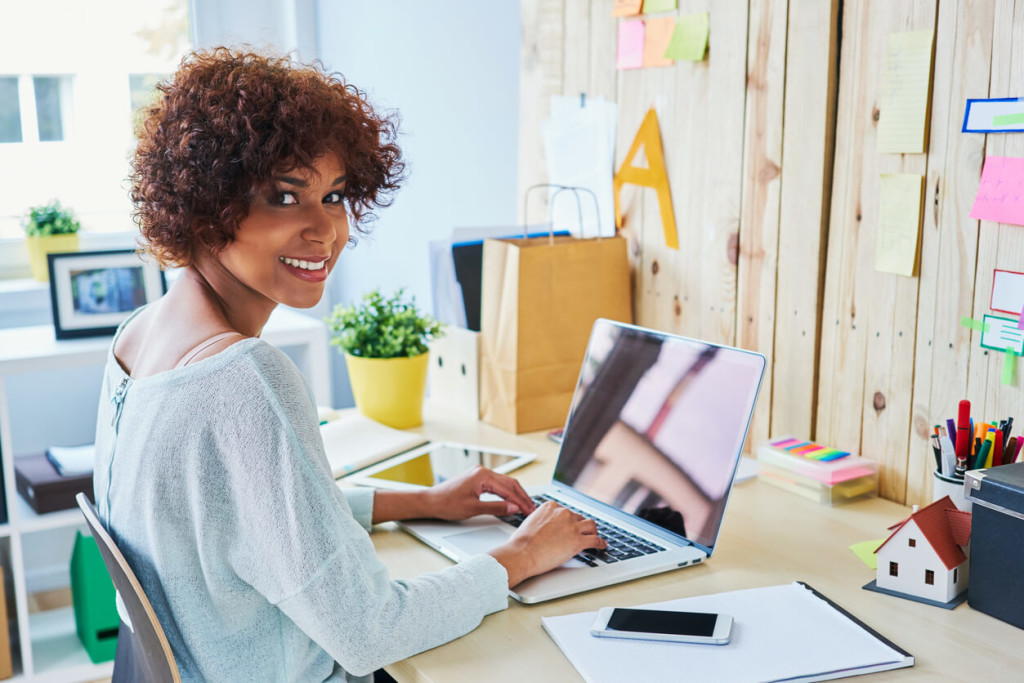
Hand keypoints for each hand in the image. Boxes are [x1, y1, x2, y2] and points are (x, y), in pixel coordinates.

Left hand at [422, 465, 535, 520]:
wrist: (430, 501)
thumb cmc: (447, 504)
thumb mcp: (474, 509)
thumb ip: (496, 508)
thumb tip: (514, 508)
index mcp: (483, 476)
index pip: (509, 489)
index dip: (521, 501)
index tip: (529, 511)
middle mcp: (483, 471)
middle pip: (510, 483)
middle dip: (522, 497)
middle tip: (531, 509)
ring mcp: (480, 473)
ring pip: (505, 483)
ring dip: (515, 494)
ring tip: (525, 506)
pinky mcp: (477, 478)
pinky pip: (497, 484)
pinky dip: (506, 492)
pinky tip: (511, 500)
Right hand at [488, 501, 606, 586]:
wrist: (522, 553)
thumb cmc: (522, 541)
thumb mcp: (531, 521)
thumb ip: (542, 519)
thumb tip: (545, 525)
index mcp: (551, 506)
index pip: (567, 511)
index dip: (570, 520)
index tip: (571, 525)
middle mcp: (563, 513)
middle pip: (579, 518)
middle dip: (580, 526)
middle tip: (580, 533)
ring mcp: (572, 527)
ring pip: (591, 525)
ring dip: (593, 531)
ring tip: (593, 537)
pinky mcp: (577, 542)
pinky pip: (595, 540)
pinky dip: (600, 543)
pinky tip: (601, 546)